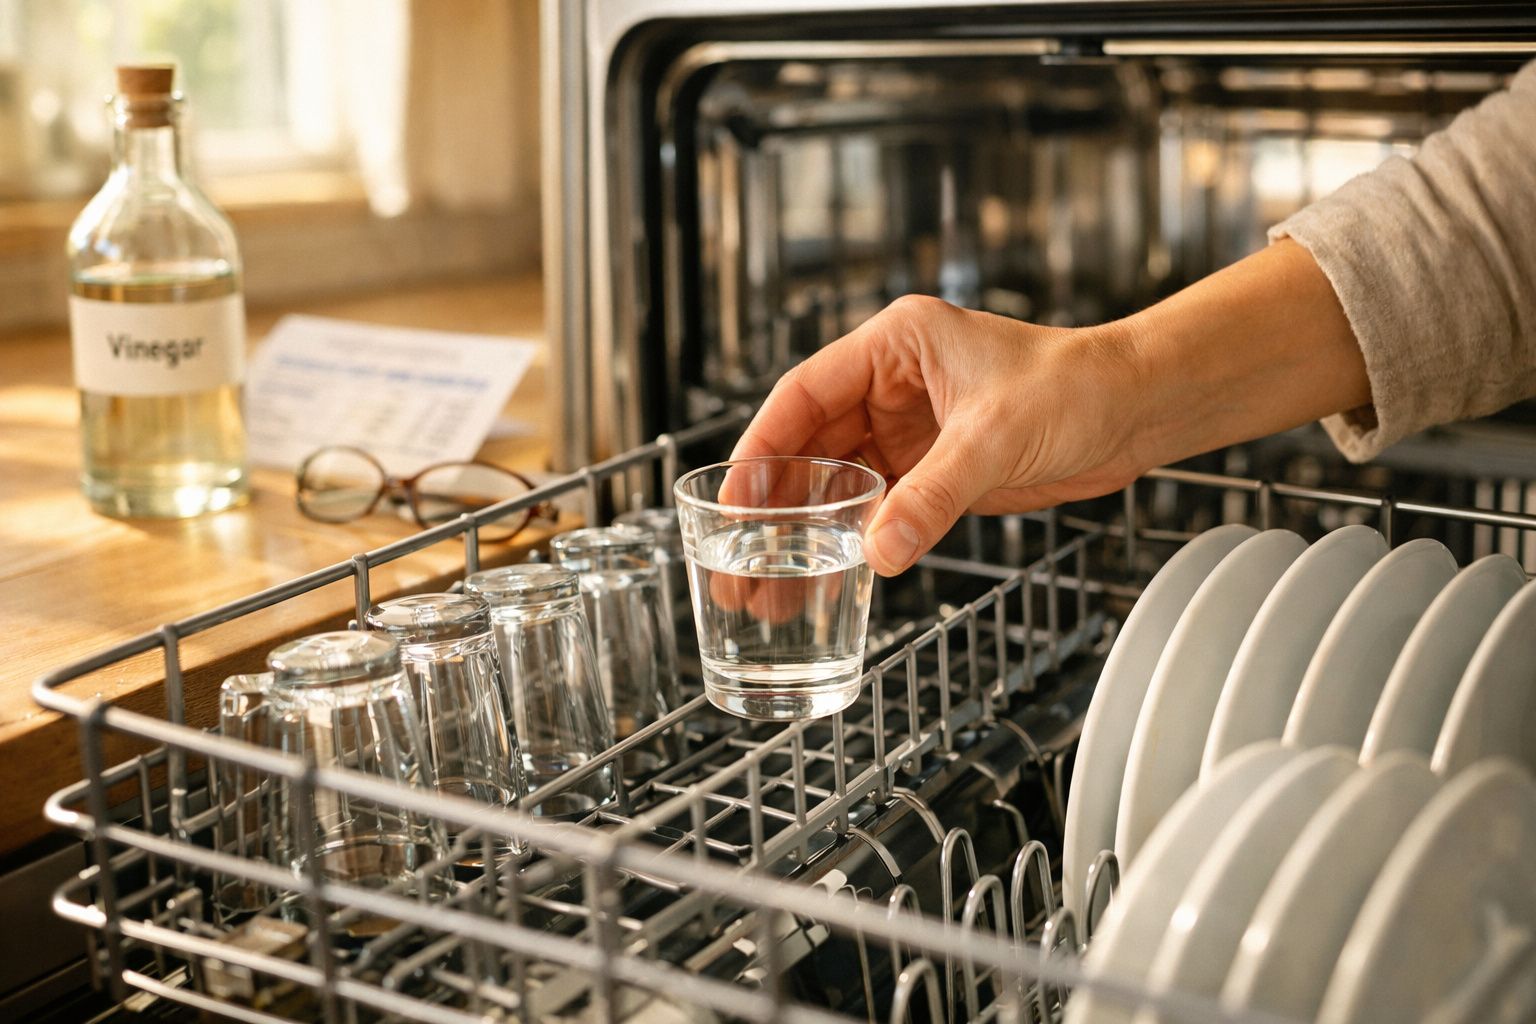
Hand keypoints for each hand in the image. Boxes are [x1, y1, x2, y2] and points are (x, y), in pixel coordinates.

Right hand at [730, 295, 1150, 575]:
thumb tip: (879, 551)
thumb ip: (933, 495)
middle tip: (739, 560)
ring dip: (806, 532)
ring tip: (771, 584)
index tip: (732, 498)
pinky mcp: (932, 470)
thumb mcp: (994, 437)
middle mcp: (892, 384)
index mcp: (895, 346)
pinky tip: (829, 573)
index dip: (761, 448)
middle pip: (810, 446)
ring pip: (837, 484)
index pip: (804, 395)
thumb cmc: (1079, 384)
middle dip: (774, 506)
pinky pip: (876, 508)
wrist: (1138, 408)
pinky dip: (852, 541)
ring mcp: (909, 430)